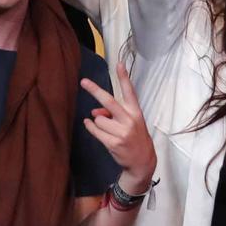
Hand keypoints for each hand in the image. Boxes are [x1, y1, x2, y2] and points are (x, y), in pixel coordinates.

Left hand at [81, 65, 154, 187]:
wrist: (142, 161)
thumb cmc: (134, 137)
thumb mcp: (128, 123)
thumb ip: (113, 114)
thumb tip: (94, 112)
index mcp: (135, 112)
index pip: (129, 91)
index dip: (124, 77)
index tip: (119, 64)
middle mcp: (129, 120)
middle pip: (108, 101)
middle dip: (94, 90)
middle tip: (83, 82)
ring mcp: (122, 132)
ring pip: (98, 118)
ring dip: (98, 122)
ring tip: (108, 129)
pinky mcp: (113, 143)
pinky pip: (95, 129)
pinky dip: (90, 127)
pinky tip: (91, 126)